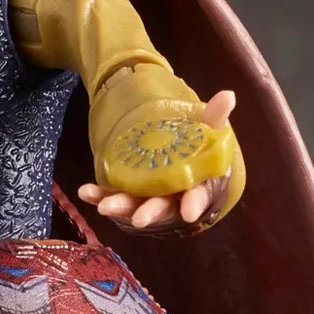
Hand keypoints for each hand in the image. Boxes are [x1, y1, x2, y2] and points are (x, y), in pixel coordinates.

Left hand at [80, 89, 236, 228]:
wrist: (172, 149)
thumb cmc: (196, 146)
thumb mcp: (205, 130)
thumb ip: (214, 118)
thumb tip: (228, 95)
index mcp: (195, 185)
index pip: (196, 197)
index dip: (193, 204)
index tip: (189, 212)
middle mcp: (171, 197)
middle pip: (162, 207)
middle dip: (150, 212)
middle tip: (139, 218)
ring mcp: (147, 197)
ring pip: (134, 205)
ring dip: (120, 206)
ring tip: (104, 207)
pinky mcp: (128, 192)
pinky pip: (112, 195)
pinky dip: (98, 195)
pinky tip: (85, 191)